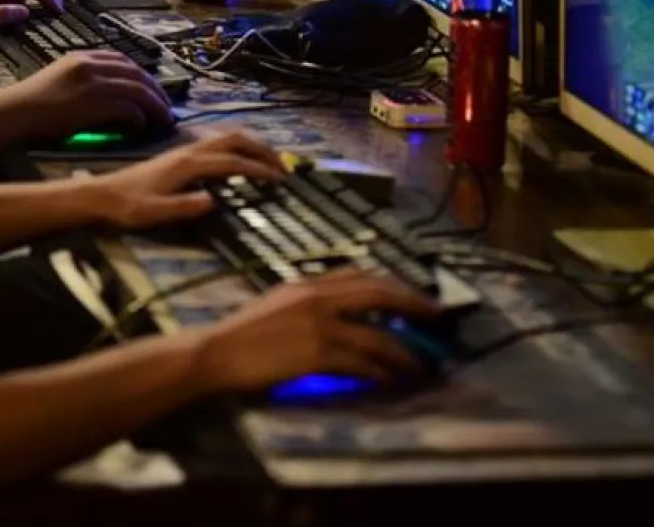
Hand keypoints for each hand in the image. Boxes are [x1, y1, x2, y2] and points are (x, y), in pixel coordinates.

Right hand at [0, 50, 173, 140]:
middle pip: (137, 73)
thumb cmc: (30, 104)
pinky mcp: (94, 104)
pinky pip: (129, 108)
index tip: (152, 88)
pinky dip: (140, 118)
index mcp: (82, 57)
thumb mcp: (59, 79)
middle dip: (157, 90)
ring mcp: (93, 83)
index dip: (143, 74)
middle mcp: (90, 65)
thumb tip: (108, 95)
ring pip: (139, 90)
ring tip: (164, 119)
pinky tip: (140, 127)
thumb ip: (84, 80)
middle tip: (166, 106)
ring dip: (156, 106)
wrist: (13, 113)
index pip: (123, 60)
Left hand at [89, 131, 284, 229]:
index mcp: (188, 164)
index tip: (280, 180)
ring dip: (251, 145)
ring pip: (226, 137)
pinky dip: (238, 147)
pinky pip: (218, 142)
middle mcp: (189, 151)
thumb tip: (214, 201)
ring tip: (270, 160)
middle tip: (284, 166)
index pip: (232, 162)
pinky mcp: (180, 154)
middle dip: (262, 150)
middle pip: (235, 140)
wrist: (100, 195)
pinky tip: (240, 159)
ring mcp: (184, 150)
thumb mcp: (154, 213)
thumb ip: (183, 207)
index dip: (258, 170)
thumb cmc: (127, 207)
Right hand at [192, 269, 441, 392]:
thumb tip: (339, 312)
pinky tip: (392, 379)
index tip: (411, 293)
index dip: (391, 283)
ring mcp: (320, 324)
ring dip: (404, 350)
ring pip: (377, 333)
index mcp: (308, 282)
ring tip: (420, 362)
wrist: (217, 352)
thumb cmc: (241, 333)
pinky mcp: (318, 353)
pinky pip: (362, 362)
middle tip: (436, 316)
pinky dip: (382, 371)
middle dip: (412, 303)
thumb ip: (308, 302)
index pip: (360, 274)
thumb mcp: (277, 302)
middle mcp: (318, 296)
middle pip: (379, 293)